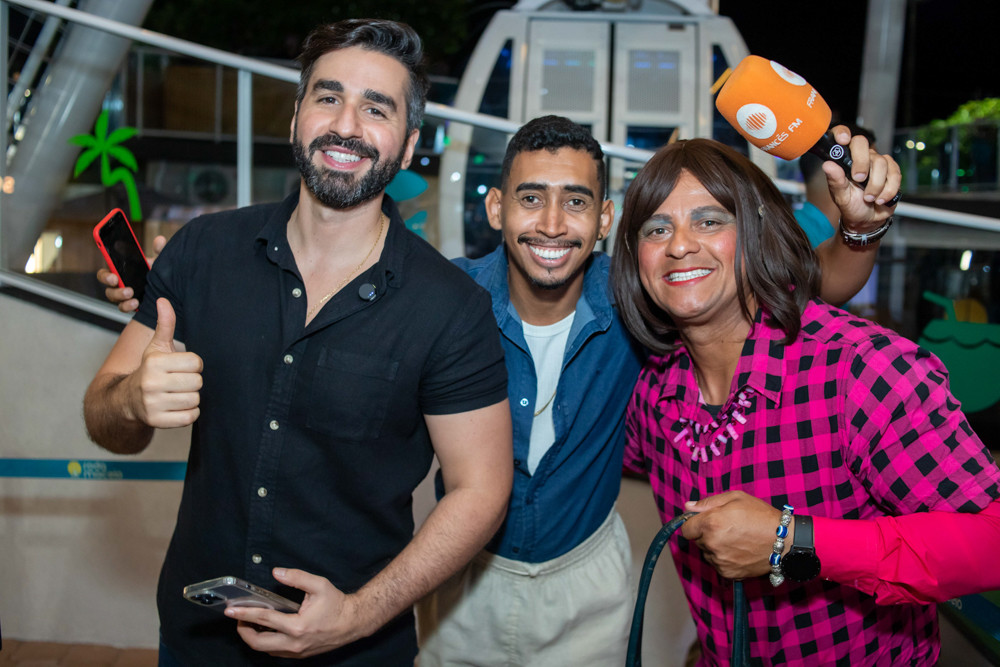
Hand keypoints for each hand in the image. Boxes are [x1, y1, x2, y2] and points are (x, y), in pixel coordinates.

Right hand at [98, 234, 166, 312]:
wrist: (168, 285)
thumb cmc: (157, 271)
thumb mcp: (159, 260)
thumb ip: (159, 250)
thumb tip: (160, 240)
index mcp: (121, 271)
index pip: (105, 273)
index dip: (105, 276)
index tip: (114, 277)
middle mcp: (120, 285)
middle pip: (108, 289)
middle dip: (115, 290)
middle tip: (127, 290)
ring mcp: (125, 297)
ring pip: (116, 300)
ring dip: (122, 299)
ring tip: (134, 298)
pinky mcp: (132, 305)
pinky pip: (125, 308)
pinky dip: (129, 307)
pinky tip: (138, 304)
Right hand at [126, 298, 201, 427]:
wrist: (127, 400)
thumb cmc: (149, 370)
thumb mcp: (156, 347)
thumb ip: (165, 324)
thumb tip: (163, 299)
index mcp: (154, 363)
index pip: (196, 363)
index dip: (193, 365)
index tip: (181, 367)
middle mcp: (151, 383)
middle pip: (197, 382)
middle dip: (192, 381)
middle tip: (178, 381)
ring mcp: (153, 404)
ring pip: (195, 400)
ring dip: (191, 397)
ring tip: (176, 393)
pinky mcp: (158, 422)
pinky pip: (191, 417)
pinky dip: (188, 413)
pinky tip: (176, 406)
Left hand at [226, 568, 366, 658]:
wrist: (353, 622)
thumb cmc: (337, 604)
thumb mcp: (319, 585)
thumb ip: (297, 578)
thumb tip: (277, 572)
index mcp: (298, 626)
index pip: (264, 620)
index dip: (245, 614)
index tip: (231, 610)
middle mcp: (295, 643)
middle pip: (258, 643)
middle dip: (243, 631)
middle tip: (238, 619)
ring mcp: (297, 651)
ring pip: (265, 650)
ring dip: (254, 638)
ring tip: (250, 623)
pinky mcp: (299, 654)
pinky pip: (276, 651)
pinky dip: (266, 642)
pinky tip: (265, 631)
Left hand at [681, 490, 786, 579]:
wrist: (784, 541)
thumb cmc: (761, 516)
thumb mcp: (736, 498)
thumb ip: (708, 502)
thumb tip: (688, 507)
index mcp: (711, 523)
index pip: (686, 529)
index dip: (694, 524)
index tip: (704, 522)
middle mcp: (712, 543)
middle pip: (697, 541)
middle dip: (706, 534)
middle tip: (727, 528)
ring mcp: (720, 560)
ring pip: (707, 553)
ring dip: (714, 547)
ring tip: (735, 539)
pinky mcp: (728, 573)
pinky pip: (717, 564)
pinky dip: (724, 558)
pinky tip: (739, 550)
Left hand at [824, 125, 901, 234]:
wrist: (868, 219)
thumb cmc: (851, 205)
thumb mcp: (840, 196)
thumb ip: (835, 181)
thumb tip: (827, 165)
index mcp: (844, 160)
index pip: (842, 137)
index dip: (842, 133)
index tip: (842, 140)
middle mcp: (861, 157)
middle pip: (863, 144)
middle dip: (861, 162)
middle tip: (858, 179)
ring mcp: (877, 162)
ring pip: (880, 162)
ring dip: (875, 184)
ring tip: (869, 198)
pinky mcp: (892, 170)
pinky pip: (894, 173)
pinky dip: (888, 189)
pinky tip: (881, 199)